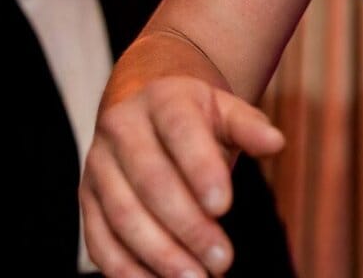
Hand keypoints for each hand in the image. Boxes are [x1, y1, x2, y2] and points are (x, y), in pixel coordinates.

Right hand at [82, 75, 285, 276]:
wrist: (144, 108)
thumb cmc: (196, 118)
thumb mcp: (225, 110)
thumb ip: (249, 127)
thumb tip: (276, 143)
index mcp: (161, 100)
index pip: (180, 132)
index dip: (200, 169)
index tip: (224, 207)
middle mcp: (121, 129)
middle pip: (150, 181)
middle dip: (187, 225)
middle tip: (222, 260)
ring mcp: (98, 165)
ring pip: (122, 214)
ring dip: (159, 254)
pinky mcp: (86, 198)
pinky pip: (99, 239)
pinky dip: (125, 268)